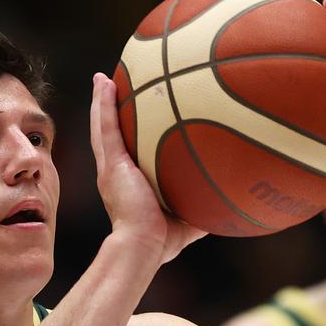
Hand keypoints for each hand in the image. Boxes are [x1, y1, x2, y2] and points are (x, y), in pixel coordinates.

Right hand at [89, 73, 205, 263]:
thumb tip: (226, 202)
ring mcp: (109, 167)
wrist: (143, 245)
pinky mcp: (111, 164)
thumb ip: (200, 207)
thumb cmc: (162, 241)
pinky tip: (104, 84)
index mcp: (125, 183)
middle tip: (106, 89)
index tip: (125, 118)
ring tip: (100, 80)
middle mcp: (113, 172)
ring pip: (100, 126)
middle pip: (106, 134)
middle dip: (105, 111)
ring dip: (99, 102)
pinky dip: (102, 105)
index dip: (121, 134)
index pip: (121, 152)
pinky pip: (105, 127)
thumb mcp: (186, 220)